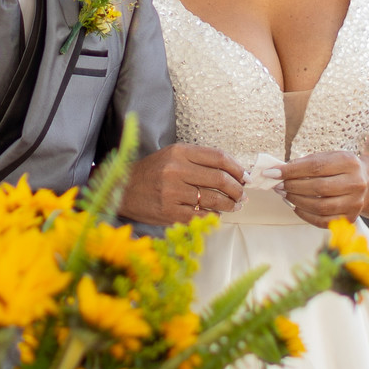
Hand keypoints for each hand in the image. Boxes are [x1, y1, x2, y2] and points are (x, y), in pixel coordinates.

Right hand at [120, 145, 245, 225]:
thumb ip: (199, 160)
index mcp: (179, 152)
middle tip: (243, 194)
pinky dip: (213, 216)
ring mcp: (173, 192)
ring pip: (214, 200)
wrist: (123, 189)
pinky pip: (201, 215)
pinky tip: (216, 214)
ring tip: (235, 205)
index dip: (237, 168)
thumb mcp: (172, 155)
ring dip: (230, 204)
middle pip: (220, 179)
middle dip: (237, 189)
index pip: (219, 158)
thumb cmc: (151, 172)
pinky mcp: (170, 212)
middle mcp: (176, 170)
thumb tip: (232, 172)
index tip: (245, 176)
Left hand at [278, 150, 368, 227]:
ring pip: (320, 206)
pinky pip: (323, 221)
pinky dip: (305, 215)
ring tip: (284, 194)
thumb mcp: (328, 157)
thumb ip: (307, 162)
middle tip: (276, 185)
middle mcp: (355, 183)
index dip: (291, 170)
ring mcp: (354, 203)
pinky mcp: (350, 218)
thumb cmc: (340, 168)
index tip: (272, 172)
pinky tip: (296, 207)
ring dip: (297, 201)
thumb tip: (279, 170)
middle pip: (318, 187)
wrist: (366, 182)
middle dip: (292, 186)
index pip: (316, 166)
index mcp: (349, 162)